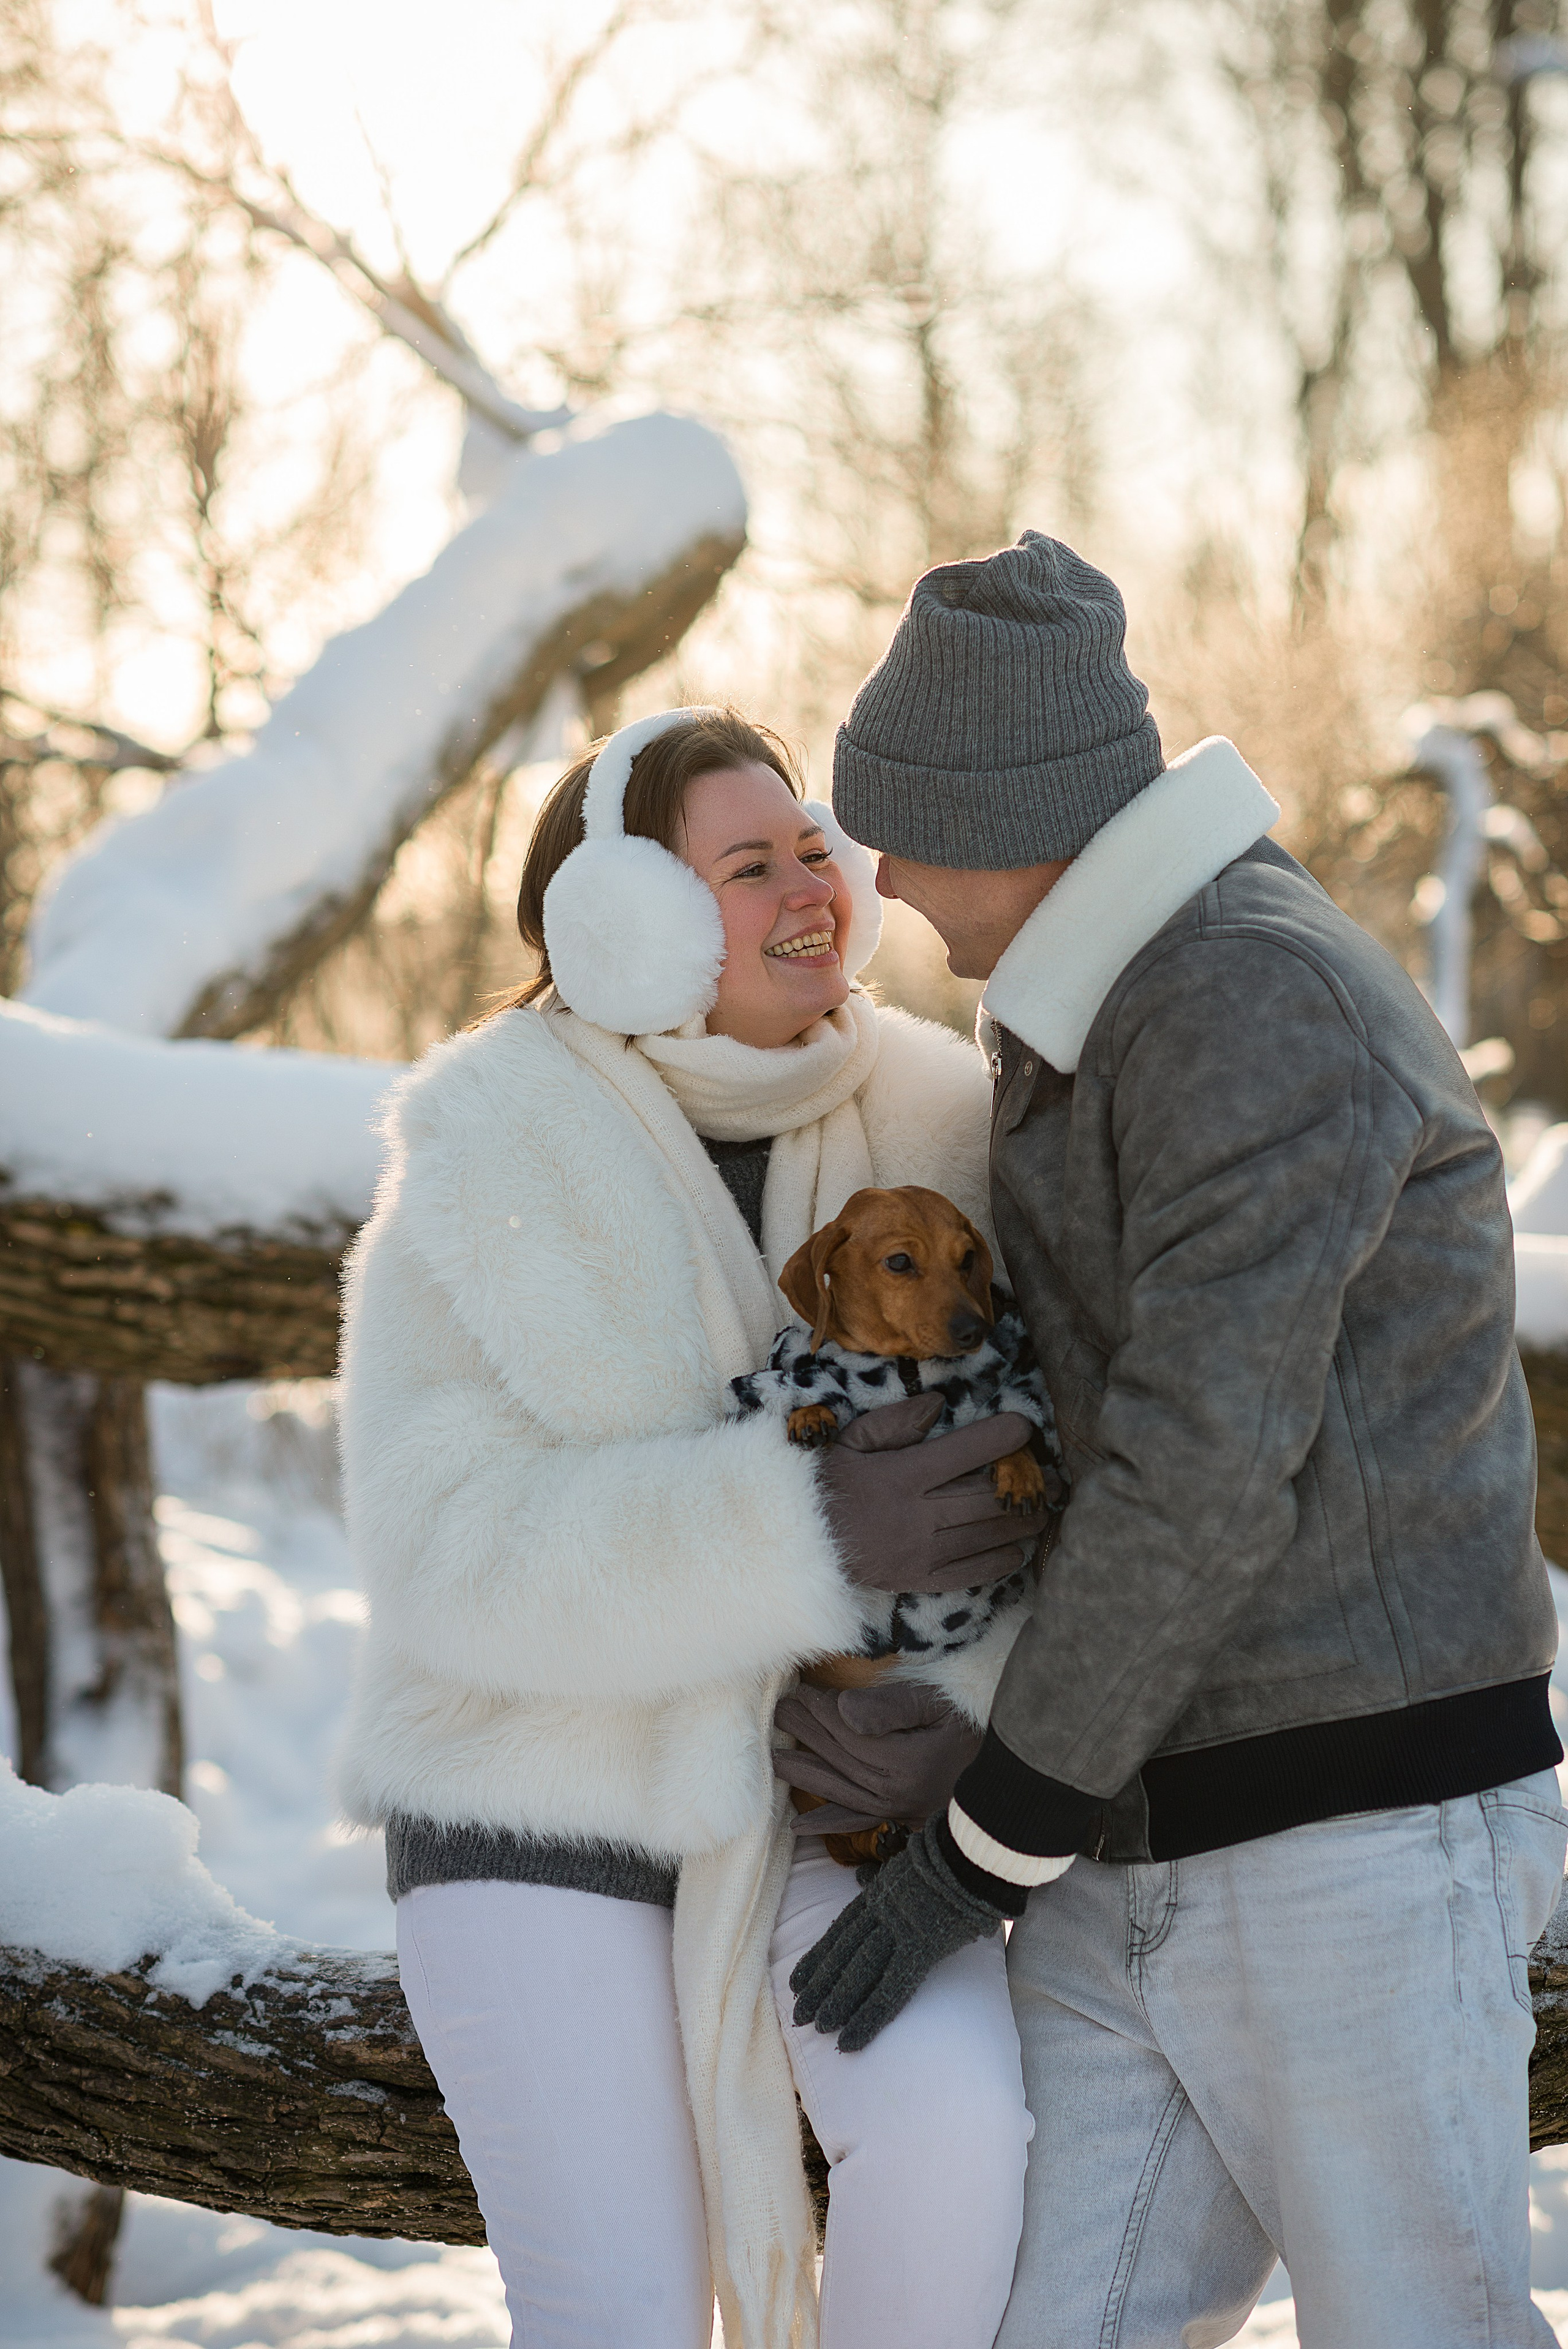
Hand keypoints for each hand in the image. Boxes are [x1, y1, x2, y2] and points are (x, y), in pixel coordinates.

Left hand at [773, 1680, 982, 1831]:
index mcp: (903, 1762)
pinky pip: (858, 1821)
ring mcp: (898, 1809)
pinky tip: (799, 1825)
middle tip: (778, 1711)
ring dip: (805, 1773)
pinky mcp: (903, 1817)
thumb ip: (893, 1707)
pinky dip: (828, 1822)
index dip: (821, 1710)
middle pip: (838, 1758)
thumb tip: (843, 1709)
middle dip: (806, 1733)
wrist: (1019, 1780)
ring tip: (775, 1757)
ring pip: (839, 1789)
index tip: (799, 1689)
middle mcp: (895, 1792)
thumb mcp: (944, 1707)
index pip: (847, 1733)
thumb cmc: (982, 1727)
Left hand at [789, 1816, 1007, 2051]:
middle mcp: (880, 1914)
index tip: (796, 1982)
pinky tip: (850, 2039)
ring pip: (858, 1972)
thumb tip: (860, 1875)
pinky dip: (868, 2016)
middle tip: (799, 2014)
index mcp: (879, 1895)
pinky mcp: (920, 1949)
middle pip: (843, 1954)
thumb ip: (880, 1874)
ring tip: (817, 2029)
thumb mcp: (904, 1862)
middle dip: (820, 1986)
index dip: (818, 1959)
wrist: (971, 1851)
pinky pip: (890, 1989)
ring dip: (836, 2003)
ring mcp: (897, 1931)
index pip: (841, 1932)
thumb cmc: (949, 1856)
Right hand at [818, 1396, 1039, 1593]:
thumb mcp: (851, 1441)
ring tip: (1045, 1508)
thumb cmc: (826, 1484)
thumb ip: (896, 1421)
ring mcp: (923, 1551)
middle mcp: (919, 1514)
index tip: (1026, 1427)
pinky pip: (974, 1572)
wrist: (796, 1546)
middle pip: (990, 1497)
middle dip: (1028, 1485)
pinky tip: (1018, 1548)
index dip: (1004, 1437)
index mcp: (903, 1475)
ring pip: (989, 1535)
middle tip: (1054, 1477)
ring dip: (1024, 1521)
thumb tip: (939, 1403)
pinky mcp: (921, 1579)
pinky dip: (1003, 1559)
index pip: (966, 1451)